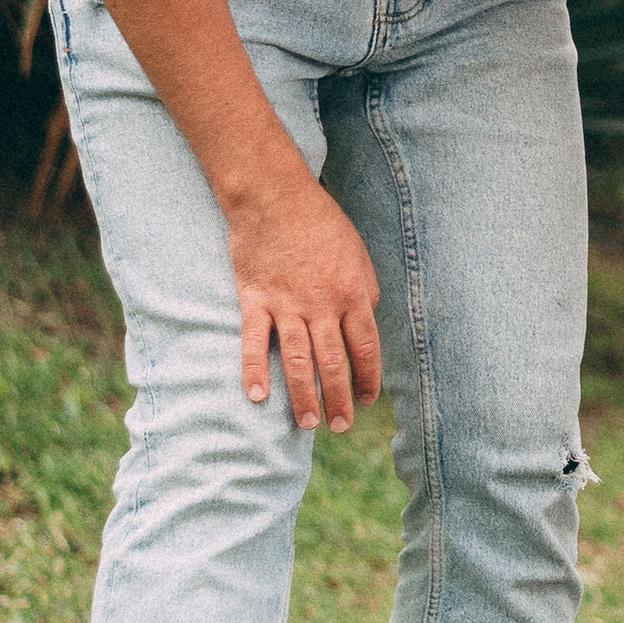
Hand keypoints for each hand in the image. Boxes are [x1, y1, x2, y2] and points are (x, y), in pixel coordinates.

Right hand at [225, 165, 381, 429]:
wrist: (274, 195)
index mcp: (353, 293)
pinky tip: (255, 397)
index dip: (368, 379)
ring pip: (299, 361)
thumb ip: (364, 290)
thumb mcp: (358, 253)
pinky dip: (254, 371)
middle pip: (334, 363)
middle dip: (340, 400)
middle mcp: (322, 305)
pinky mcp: (254, 300)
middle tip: (341, 427)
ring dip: (304, 398)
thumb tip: (367, 322)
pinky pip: (255, 342)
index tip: (369, 401)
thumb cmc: (320, 222)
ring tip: (308, 424)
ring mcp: (286, 304)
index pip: (365, 348)